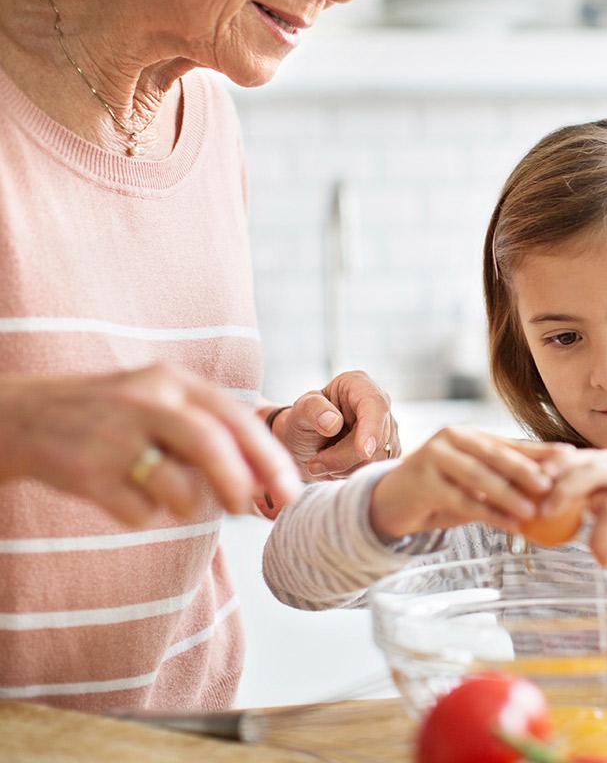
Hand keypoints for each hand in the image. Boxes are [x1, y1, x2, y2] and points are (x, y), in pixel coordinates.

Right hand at [0, 364, 301, 526]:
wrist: (22, 417)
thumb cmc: (111, 416)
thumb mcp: (158, 400)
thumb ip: (210, 426)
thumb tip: (267, 474)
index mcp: (170, 380)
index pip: (235, 417)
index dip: (268, 458)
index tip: (290, 491)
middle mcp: (143, 401)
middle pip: (210, 444)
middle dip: (239, 484)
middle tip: (247, 509)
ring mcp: (112, 436)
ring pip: (177, 485)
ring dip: (190, 507)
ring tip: (178, 502)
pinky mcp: (84, 472)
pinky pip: (139, 511)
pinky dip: (147, 516)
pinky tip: (128, 498)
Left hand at [271, 370, 396, 481]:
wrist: (306, 445)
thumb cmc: (303, 423)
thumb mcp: (299, 411)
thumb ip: (313, 410)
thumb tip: (333, 422)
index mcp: (359, 385)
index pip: (375, 405)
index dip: (371, 428)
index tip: (363, 451)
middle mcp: (379, 404)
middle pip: (377, 437)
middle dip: (345, 457)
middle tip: (314, 463)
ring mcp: (387, 428)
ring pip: (377, 457)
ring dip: (345, 467)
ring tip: (322, 461)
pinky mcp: (388, 450)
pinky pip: (376, 468)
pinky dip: (351, 472)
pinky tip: (336, 467)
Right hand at [368, 427, 570, 539]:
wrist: (391, 501)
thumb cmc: (440, 490)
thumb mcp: (473, 480)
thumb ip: (503, 479)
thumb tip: (549, 487)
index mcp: (470, 435)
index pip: (510, 442)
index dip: (540, 450)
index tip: (570, 457)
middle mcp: (452, 438)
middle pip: (495, 454)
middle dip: (526, 470)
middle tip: (551, 485)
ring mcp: (434, 456)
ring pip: (479, 477)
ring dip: (508, 495)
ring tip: (532, 511)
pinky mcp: (423, 481)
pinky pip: (462, 500)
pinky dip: (489, 513)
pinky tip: (509, 524)